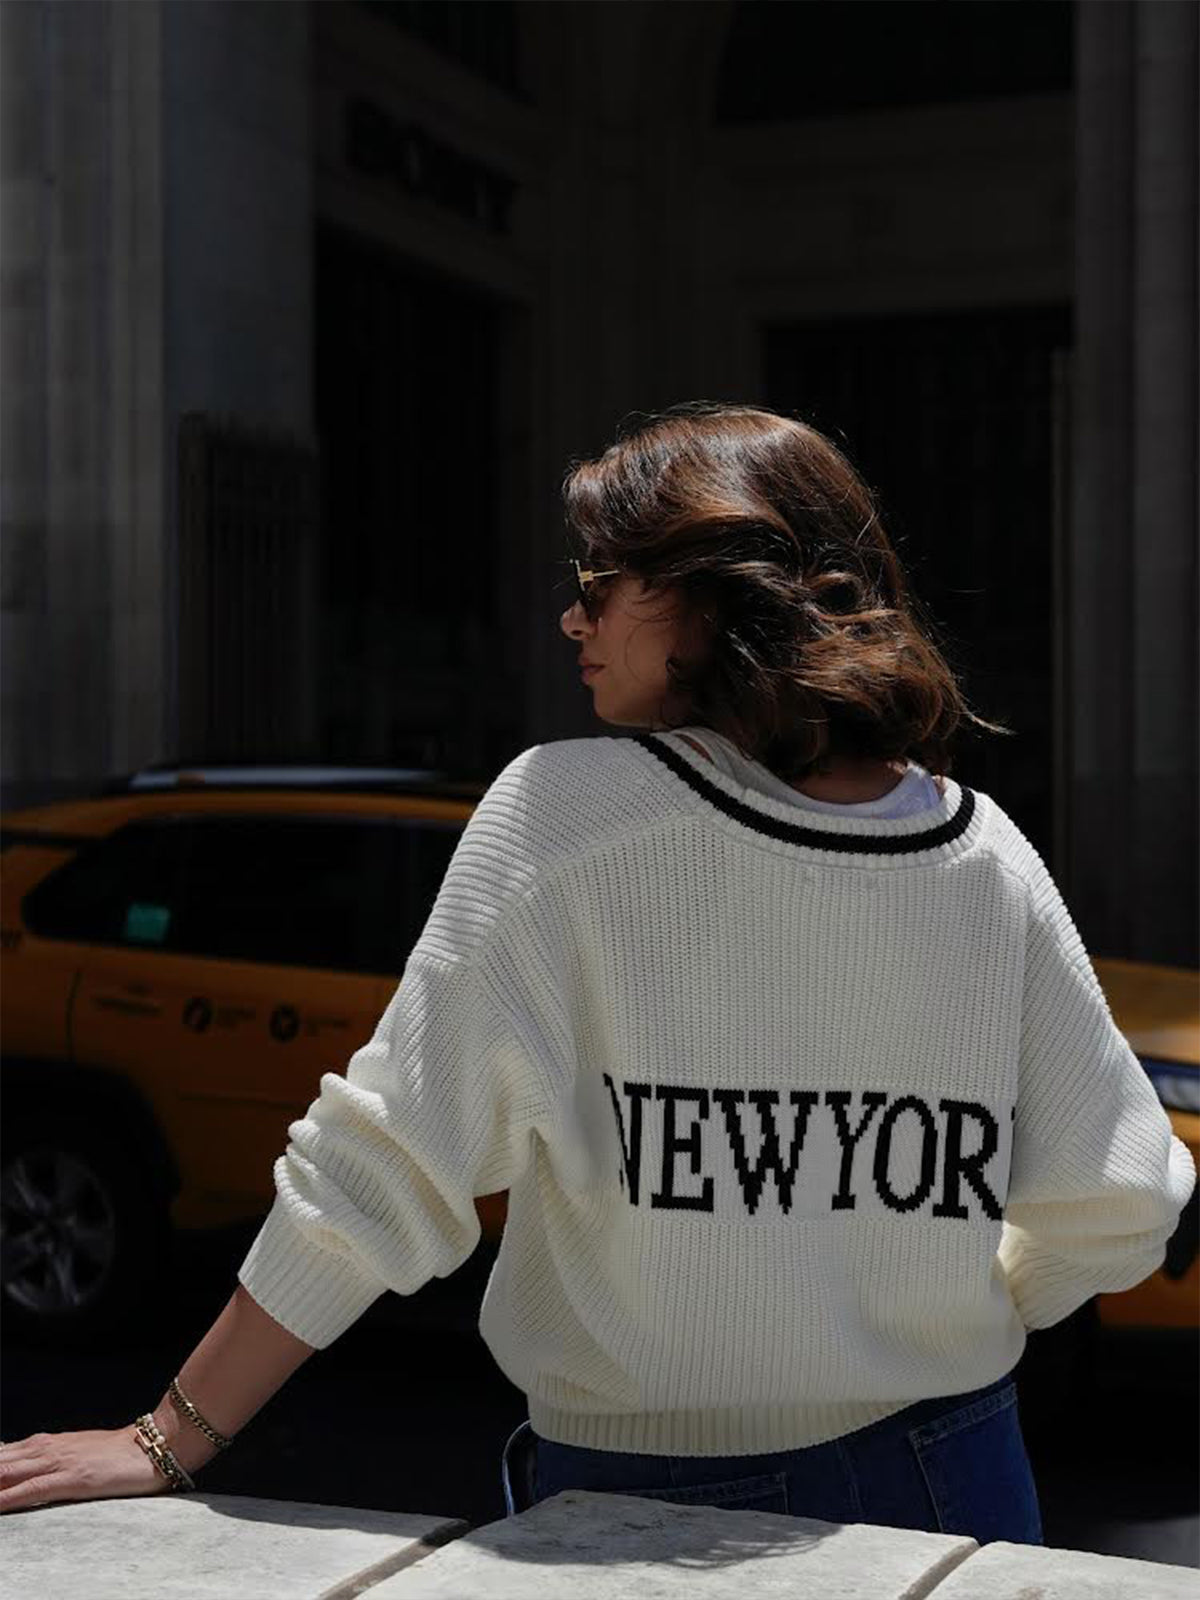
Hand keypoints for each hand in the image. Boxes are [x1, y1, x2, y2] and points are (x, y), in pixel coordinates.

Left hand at [0, 1425, 171, 1513]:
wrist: (154, 1446)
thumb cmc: (115, 1454)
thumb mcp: (73, 1454)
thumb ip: (44, 1461)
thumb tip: (15, 1467)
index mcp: (42, 1444)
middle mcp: (44, 1449)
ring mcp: (56, 1463)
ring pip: (5, 1475)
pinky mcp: (71, 1479)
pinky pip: (30, 1491)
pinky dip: (7, 1498)